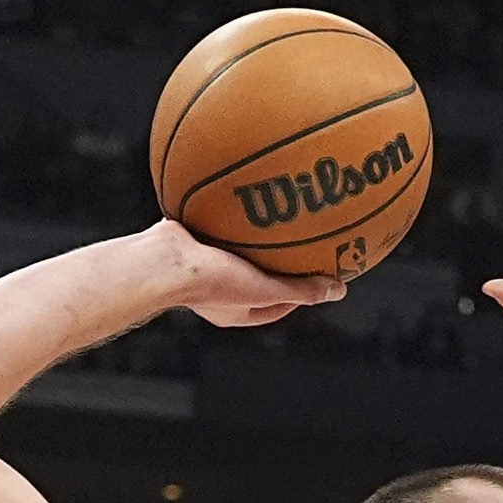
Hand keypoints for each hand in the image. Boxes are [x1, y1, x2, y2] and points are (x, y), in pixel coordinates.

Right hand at [150, 220, 343, 328]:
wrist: (163, 261)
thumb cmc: (210, 283)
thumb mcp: (263, 289)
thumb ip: (300, 290)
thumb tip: (339, 290)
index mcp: (233, 311)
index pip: (274, 307)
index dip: (299, 295)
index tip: (319, 277)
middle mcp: (217, 291)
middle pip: (256, 278)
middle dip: (278, 263)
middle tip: (302, 244)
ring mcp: (203, 266)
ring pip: (239, 250)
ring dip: (257, 236)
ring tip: (280, 213)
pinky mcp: (193, 241)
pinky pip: (222, 225)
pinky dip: (237, 213)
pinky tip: (252, 192)